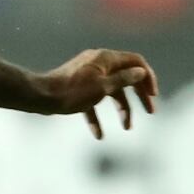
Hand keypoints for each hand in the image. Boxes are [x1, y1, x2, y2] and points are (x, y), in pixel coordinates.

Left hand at [39, 49, 159, 138]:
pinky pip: (93, 101)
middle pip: (126, 77)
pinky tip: (98, 134)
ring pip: (112, 91)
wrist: (40, 97)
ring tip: (126, 128)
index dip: (148, 77)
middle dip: (139, 95)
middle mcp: (98, 63)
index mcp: (106, 58)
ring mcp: (88, 75)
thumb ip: (124, 79)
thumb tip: (141, 72)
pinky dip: (98, 116)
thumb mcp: (103, 88)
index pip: (136, 62)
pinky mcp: (78, 88)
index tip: (153, 96)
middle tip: (150, 111)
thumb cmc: (72, 92)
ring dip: (121, 109)